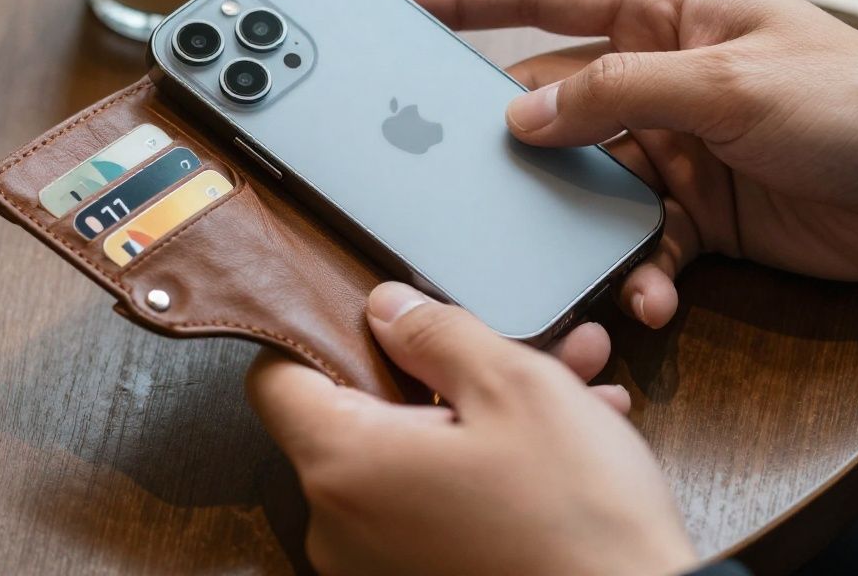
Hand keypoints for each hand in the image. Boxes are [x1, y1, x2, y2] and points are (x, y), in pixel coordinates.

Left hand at [248, 282, 696, 575]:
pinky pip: (434, 504)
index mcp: (345, 466)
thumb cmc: (579, 521)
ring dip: (481, 415)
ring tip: (570, 385)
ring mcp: (375, 564)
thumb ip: (437, 334)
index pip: (277, 379)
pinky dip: (484, 468)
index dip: (320, 333)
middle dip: (439, 372)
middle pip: (359, 416)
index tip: (374, 317)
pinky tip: (563, 442)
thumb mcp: (516, 388)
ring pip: (413, 457)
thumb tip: (387, 308)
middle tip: (512, 344)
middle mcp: (340, 526)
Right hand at [404, 0, 857, 326]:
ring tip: (568, 267)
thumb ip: (620, 92)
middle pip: (551, 108)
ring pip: (584, 189)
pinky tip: (648, 298)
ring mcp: (673, 150)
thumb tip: (522, 116)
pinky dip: (633, 276)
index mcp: (663, 15)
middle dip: (508, 148)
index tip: (403, 7)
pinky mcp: (697, 215)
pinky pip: (636, 246)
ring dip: (574, 233)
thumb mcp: (730, 84)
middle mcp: (656, 79)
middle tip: (453, 181)